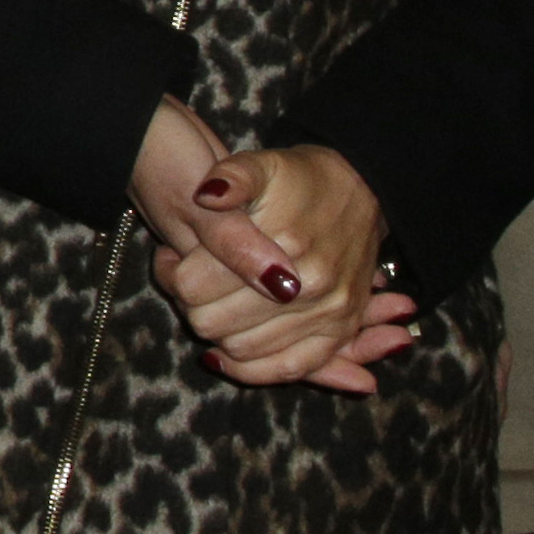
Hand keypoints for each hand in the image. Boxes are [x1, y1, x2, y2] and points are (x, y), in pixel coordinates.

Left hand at [153, 137, 414, 394]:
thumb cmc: (300, 179)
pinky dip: (253, 369)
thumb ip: (231, 177)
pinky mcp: (340, 330)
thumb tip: (206, 195)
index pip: (193, 286)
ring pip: (243, 349)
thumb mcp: (262, 164)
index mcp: (285, 244)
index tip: (174, 258)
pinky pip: (290, 368)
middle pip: (213, 322)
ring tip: (212, 302)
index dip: (172, 273)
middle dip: (190, 303)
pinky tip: (224, 356)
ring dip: (217, 332)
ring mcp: (329, 313)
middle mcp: (310, 286)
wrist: (361, 190)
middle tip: (191, 280)